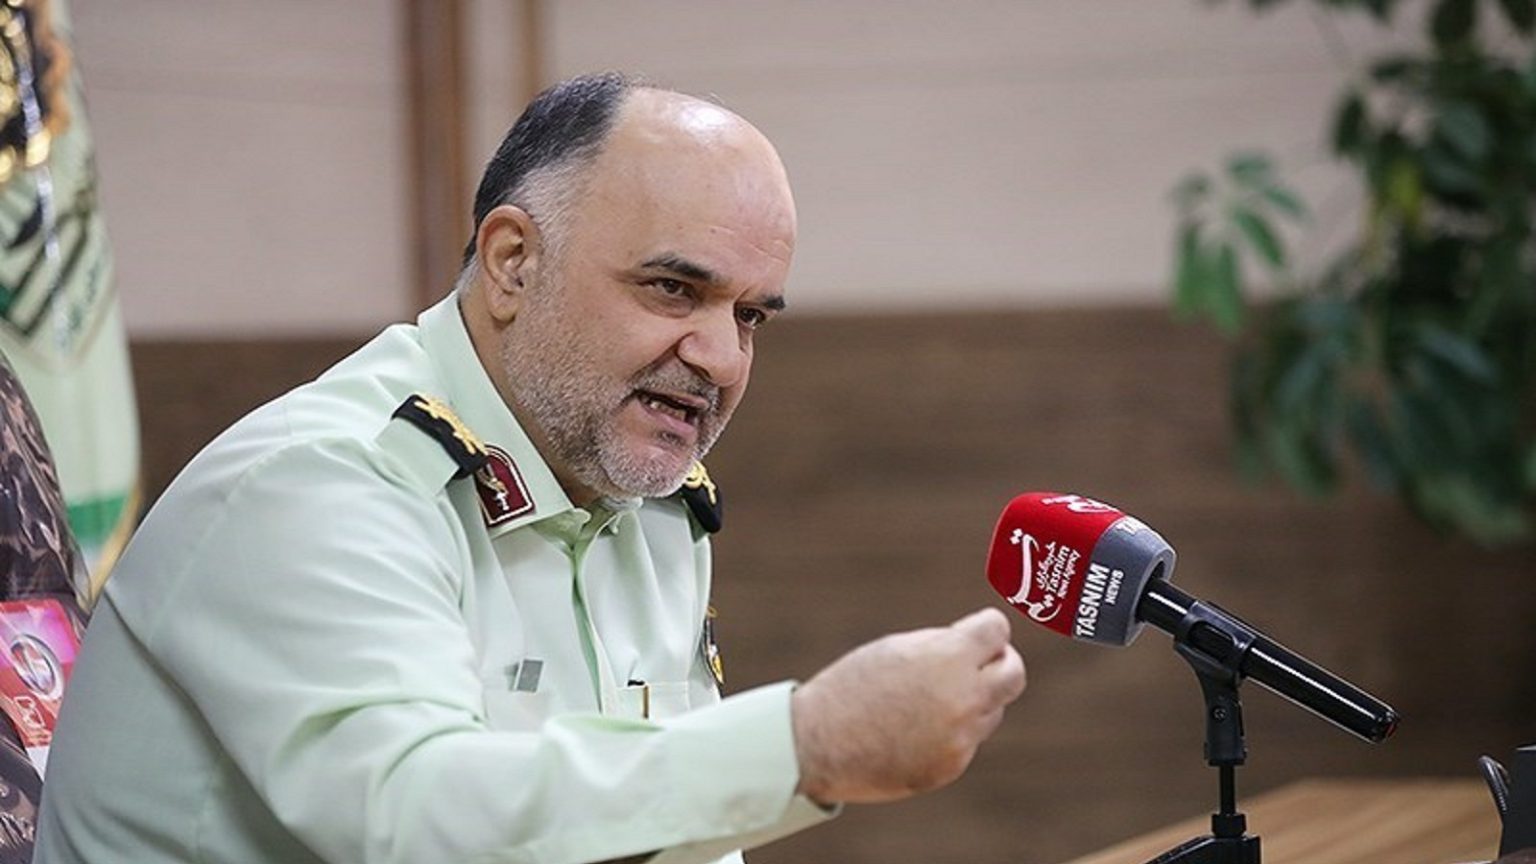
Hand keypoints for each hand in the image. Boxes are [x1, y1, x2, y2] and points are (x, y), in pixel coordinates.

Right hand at [790, 607, 1026, 803]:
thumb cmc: (852, 687)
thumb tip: (981, 647)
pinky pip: (968, 741)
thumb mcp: (896, 650)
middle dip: (1001, 662)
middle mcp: (964, 697)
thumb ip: (943, 646)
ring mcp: (960, 736)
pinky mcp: (951, 766)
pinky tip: (915, 730)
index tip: (977, 633)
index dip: (986, 629)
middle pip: (1014, 673)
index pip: (997, 630)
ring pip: (993, 710)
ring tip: (928, 700)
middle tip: (982, 663)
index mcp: (948, 657)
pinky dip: (951, 733)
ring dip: (974, 700)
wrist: (819, 744)